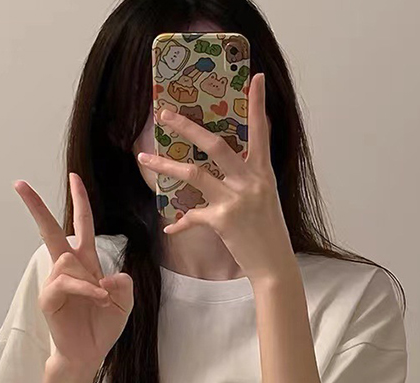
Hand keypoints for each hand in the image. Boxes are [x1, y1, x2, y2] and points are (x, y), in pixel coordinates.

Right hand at [13, 172, 133, 374]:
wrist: (90, 352)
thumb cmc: (103, 326)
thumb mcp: (124, 302)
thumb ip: (124, 285)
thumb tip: (111, 275)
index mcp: (86, 263)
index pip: (82, 226)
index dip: (80, 202)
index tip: (74, 178)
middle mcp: (68, 268)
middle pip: (50, 230)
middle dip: (36, 207)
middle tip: (19, 183)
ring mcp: (55, 281)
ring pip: (69, 260)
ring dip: (91, 280)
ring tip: (101, 300)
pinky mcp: (49, 297)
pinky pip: (66, 281)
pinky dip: (86, 289)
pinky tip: (97, 299)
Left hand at [137, 73, 295, 284]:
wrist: (275, 266)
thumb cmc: (269, 235)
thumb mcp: (266, 200)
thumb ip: (249, 181)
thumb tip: (227, 170)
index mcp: (263, 174)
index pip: (260, 132)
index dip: (257, 104)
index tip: (254, 79)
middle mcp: (250, 182)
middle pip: (215, 144)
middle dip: (187, 127)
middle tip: (164, 114)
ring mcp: (236, 200)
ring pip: (195, 173)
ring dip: (166, 165)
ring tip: (144, 159)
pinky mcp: (223, 221)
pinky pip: (193, 216)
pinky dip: (181, 223)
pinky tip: (170, 227)